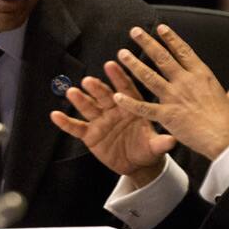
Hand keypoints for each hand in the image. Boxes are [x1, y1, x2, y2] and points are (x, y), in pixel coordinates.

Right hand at [51, 61, 175, 186]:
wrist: (136, 163)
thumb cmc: (147, 148)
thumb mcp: (154, 147)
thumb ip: (160, 143)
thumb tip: (172, 140)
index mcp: (131, 106)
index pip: (124, 89)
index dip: (118, 77)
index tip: (112, 64)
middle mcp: (114, 109)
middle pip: (104, 96)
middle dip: (97, 88)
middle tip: (89, 80)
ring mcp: (100, 121)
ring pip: (88, 108)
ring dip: (80, 100)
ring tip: (72, 92)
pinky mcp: (90, 135)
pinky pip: (76, 128)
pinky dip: (65, 122)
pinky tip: (55, 115)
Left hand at [114, 25, 228, 159]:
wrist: (225, 139)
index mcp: (202, 75)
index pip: (183, 51)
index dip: (171, 38)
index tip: (160, 28)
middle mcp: (186, 81)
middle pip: (162, 57)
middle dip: (146, 42)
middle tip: (134, 31)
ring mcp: (175, 97)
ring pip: (149, 76)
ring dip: (133, 64)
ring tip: (121, 54)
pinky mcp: (167, 115)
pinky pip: (144, 107)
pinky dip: (129, 103)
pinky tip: (117, 96)